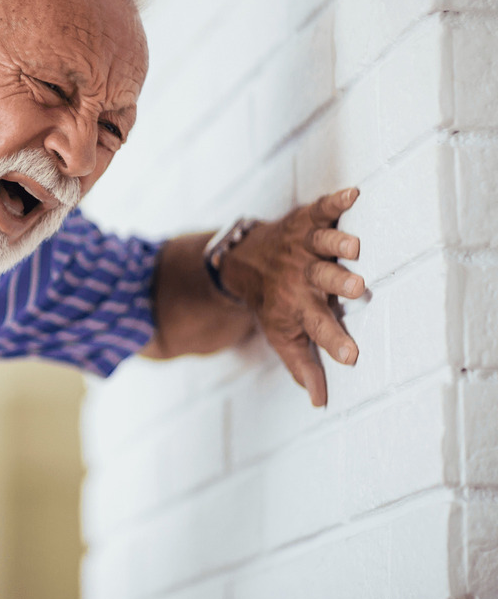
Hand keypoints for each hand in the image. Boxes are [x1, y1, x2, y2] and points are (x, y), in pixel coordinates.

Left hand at [221, 188, 363, 406]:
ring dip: (336, 244)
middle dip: (338, 284)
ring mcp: (304, 246)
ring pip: (322, 244)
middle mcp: (301, 276)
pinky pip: (322, 209)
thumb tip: (319, 403)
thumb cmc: (272, 303)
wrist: (241, 262)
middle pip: (322, 280)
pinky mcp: (307, 221)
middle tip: (358, 288)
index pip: (318, 327)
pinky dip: (335, 201)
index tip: (352, 356)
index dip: (333, 342)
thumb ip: (302, 366)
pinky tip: (353, 194)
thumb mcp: (281, 336)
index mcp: (298, 306)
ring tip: (354, 246)